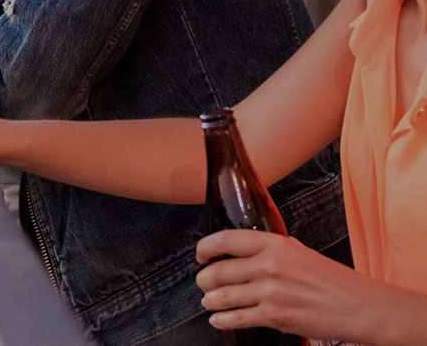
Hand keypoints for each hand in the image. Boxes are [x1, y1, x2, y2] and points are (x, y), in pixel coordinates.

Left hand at [196, 229, 425, 343]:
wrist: (359, 307)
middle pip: (219, 271)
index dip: (206, 247)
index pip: (226, 240)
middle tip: (203, 283)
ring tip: (208, 301)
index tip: (200, 254)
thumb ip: (268, 250)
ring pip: (223, 296)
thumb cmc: (331, 279)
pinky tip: (217, 319)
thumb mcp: (298, 252)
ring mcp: (271, 292)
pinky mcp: (276, 316)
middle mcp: (269, 266)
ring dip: (210, 300)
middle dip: (204, 279)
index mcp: (275, 245)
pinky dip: (222, 320)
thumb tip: (238, 252)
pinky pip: (238, 318)